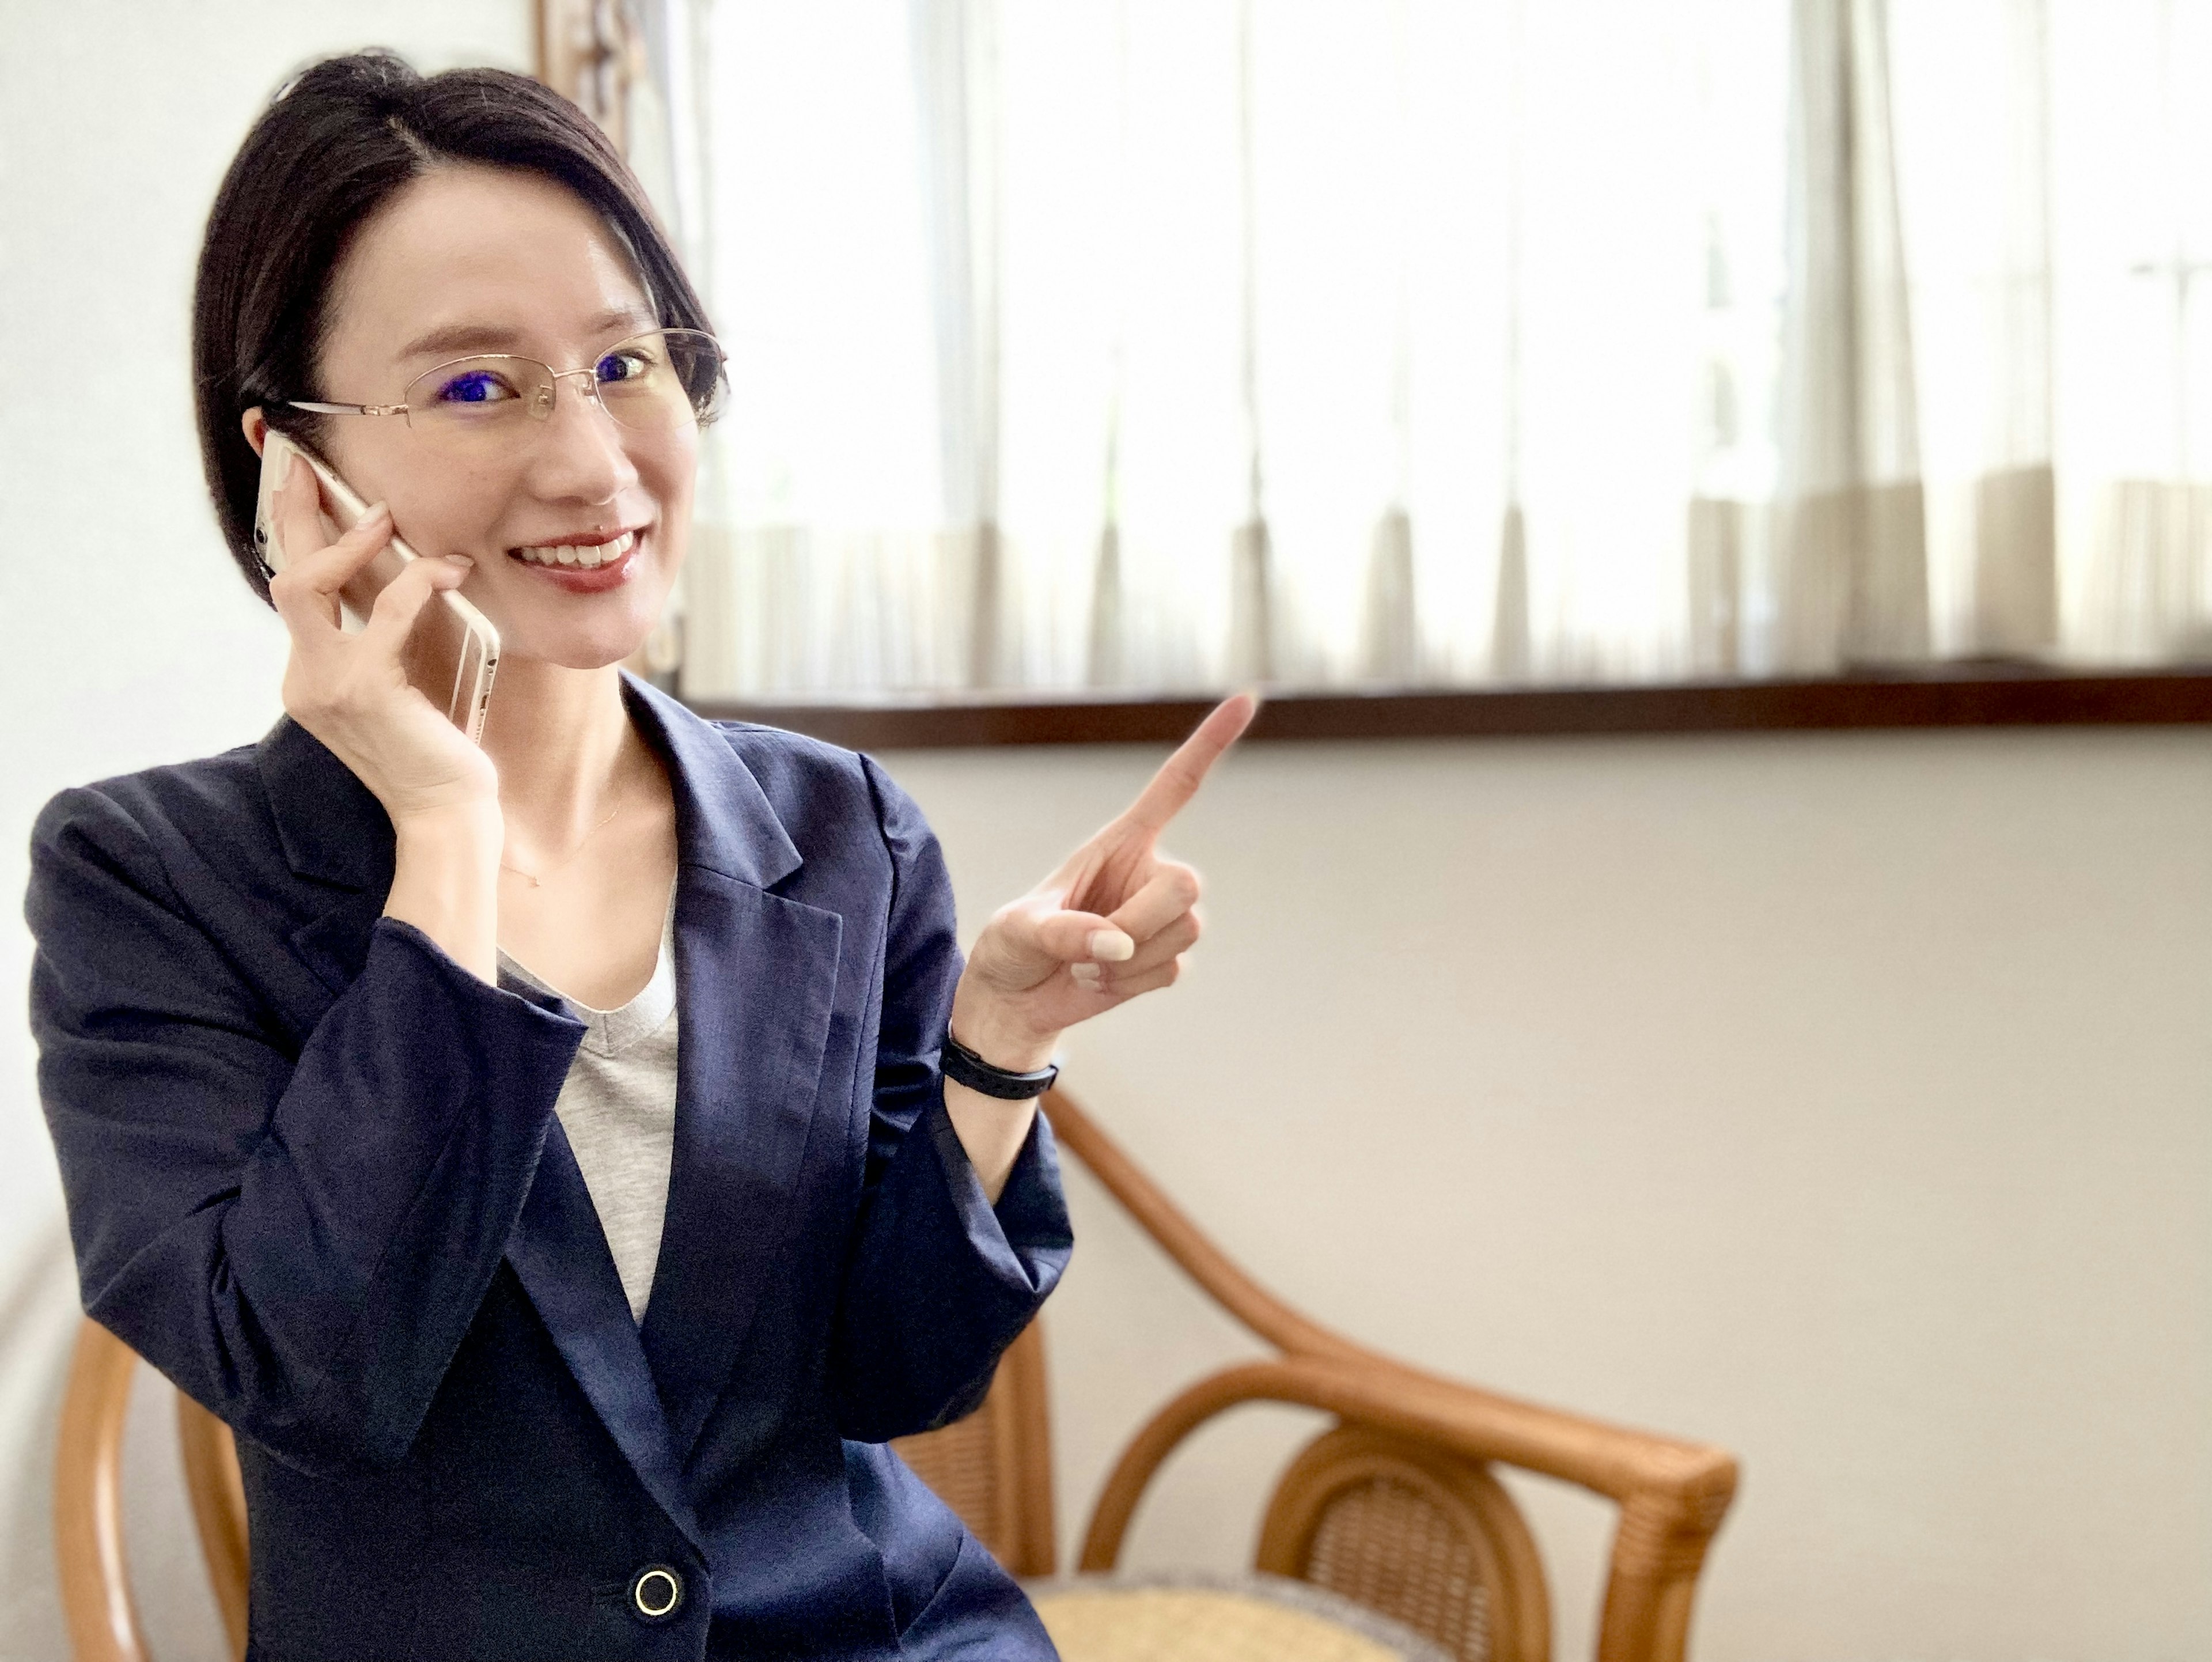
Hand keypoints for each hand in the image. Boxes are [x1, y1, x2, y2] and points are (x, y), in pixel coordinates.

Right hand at [266, 457, 497, 827]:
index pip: (293, 591)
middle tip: (302, 463)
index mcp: (309, 676)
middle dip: (289, 514)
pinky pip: (384, 611)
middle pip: (283, 576)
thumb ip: (386, 637)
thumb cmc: (438, 749)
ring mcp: (326, 685)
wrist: (447, 813)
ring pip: (305, 585)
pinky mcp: (365, 688)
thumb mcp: (402, 683)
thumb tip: (404, 573)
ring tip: (382, 514)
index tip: (296, 480)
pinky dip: (418, 581)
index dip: (291, 533)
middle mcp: (304, 678)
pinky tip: (450, 568)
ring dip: (345, 541)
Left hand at [950, 694, 1255, 1068]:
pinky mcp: (1161, 960)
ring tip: (1086, 964)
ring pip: (1186, 931)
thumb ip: (1065, 932)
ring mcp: (1158, 918)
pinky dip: (1129, 984)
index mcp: (1119, 841)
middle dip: (1144, 919)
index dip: (1210, 744)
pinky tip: (1096, 981)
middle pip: (1188, 885)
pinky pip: (1171, 969)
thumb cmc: (1010, 947)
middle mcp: (1147, 873)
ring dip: (1130, 959)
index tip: (1248, 699)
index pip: (1175, 786)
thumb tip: (1117, 945)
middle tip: (1097, 945)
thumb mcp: (1020, 928)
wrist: (1013, 1002)